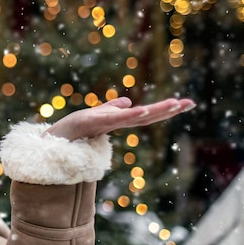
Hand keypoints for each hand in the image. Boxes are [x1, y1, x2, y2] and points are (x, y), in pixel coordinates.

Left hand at [44, 97, 195, 140]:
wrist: (52, 143)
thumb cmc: (72, 131)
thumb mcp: (95, 115)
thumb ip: (111, 109)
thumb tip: (128, 101)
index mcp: (117, 121)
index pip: (145, 114)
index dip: (165, 110)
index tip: (186, 103)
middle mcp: (114, 124)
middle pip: (146, 116)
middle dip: (168, 110)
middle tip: (191, 103)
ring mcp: (104, 125)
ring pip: (134, 118)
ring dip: (155, 111)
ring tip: (175, 104)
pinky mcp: (92, 123)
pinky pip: (113, 119)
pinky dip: (128, 115)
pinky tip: (141, 109)